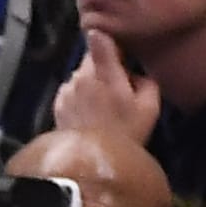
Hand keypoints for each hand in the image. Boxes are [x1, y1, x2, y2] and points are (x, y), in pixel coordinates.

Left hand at [53, 31, 160, 145]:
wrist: (93, 167)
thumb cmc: (126, 136)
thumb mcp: (148, 106)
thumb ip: (144, 78)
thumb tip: (133, 70)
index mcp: (105, 73)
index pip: (101, 39)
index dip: (111, 39)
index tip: (118, 47)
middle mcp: (81, 77)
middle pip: (91, 57)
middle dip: (103, 65)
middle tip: (116, 86)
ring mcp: (66, 90)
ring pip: (80, 74)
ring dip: (90, 82)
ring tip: (101, 103)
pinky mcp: (57, 104)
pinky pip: (70, 90)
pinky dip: (78, 96)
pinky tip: (87, 113)